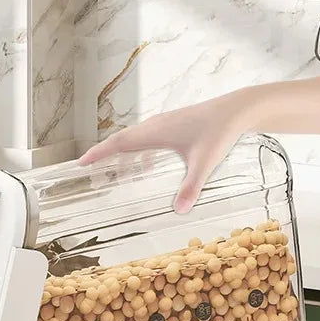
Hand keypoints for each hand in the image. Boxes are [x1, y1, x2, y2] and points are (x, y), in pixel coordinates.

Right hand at [78, 92, 248, 212]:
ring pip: (134, 136)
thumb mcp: (204, 163)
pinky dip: (138, 148)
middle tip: (88, 166)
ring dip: (120, 149)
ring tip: (110, 165)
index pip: (119, 142)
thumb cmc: (220, 132)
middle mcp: (156, 125)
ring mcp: (165, 123)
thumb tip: (179, 211)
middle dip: (104, 152)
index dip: (99, 152)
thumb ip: (191, 187)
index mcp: (156, 132)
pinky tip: (145, 162)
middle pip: (122, 138)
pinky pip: (147, 136)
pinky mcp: (174, 124)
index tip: (81, 162)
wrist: (238, 110)